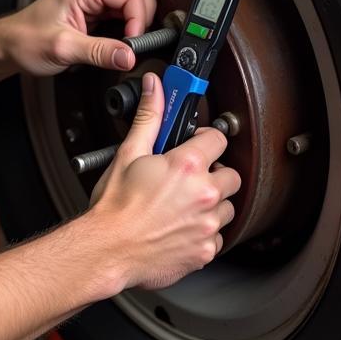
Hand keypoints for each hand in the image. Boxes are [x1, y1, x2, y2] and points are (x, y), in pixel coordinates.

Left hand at [0, 0, 154, 74]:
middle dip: (144, 13)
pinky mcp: (93, 6)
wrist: (7, 45)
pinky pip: (122, 7)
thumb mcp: (63, 49)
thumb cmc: (24, 41)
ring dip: (138, 16)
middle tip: (135, 40)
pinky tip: (122, 37)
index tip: (133, 42)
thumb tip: (129, 56)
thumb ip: (100, 52)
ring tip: (129, 39)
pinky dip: (129, 21)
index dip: (139, 19)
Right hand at [88, 73, 240, 290]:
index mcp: (187, 166)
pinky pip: (218, 237)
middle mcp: (204, 195)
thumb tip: (155, 88)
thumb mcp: (128, 153)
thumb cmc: (115, 207)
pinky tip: (183, 227)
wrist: (108, 250)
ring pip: (229, 208)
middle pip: (232, 175)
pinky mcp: (206, 251)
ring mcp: (207, 225)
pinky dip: (205, 232)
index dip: (206, 139)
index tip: (197, 144)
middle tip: (191, 177)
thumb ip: (149, 117)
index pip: (218, 139)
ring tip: (186, 204)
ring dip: (213, 204)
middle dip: (215, 174)